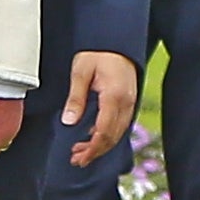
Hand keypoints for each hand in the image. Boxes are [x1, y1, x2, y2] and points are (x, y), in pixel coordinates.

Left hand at [61, 49, 139, 166]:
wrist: (116, 40)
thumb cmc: (97, 52)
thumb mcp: (80, 72)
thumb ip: (75, 98)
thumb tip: (69, 122)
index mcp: (114, 96)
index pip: (104, 131)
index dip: (92, 148)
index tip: (79, 157)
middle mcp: (126, 102)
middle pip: (113, 137)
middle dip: (95, 151)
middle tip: (77, 159)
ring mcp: (130, 102)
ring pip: (118, 133)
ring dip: (101, 145)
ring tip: (82, 152)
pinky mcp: (129, 101)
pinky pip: (121, 124)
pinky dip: (107, 135)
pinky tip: (93, 136)